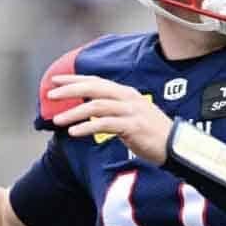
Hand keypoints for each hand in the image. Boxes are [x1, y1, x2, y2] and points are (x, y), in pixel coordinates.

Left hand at [48, 75, 172, 164]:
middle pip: (93, 88)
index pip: (96, 81)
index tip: (56, 81)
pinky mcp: (132, 126)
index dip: (75, 79)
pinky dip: (87, 127)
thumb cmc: (152, 133)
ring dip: (74, 113)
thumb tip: (91, 111)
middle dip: (70, 90)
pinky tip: (74, 132)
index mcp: (126, 93)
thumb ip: (113, 110)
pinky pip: (104, 124)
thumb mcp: (132, 115)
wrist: (175, 145)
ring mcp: (131, 111)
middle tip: (50, 95)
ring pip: (96, 106)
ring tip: (57, 120)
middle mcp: (128, 98)